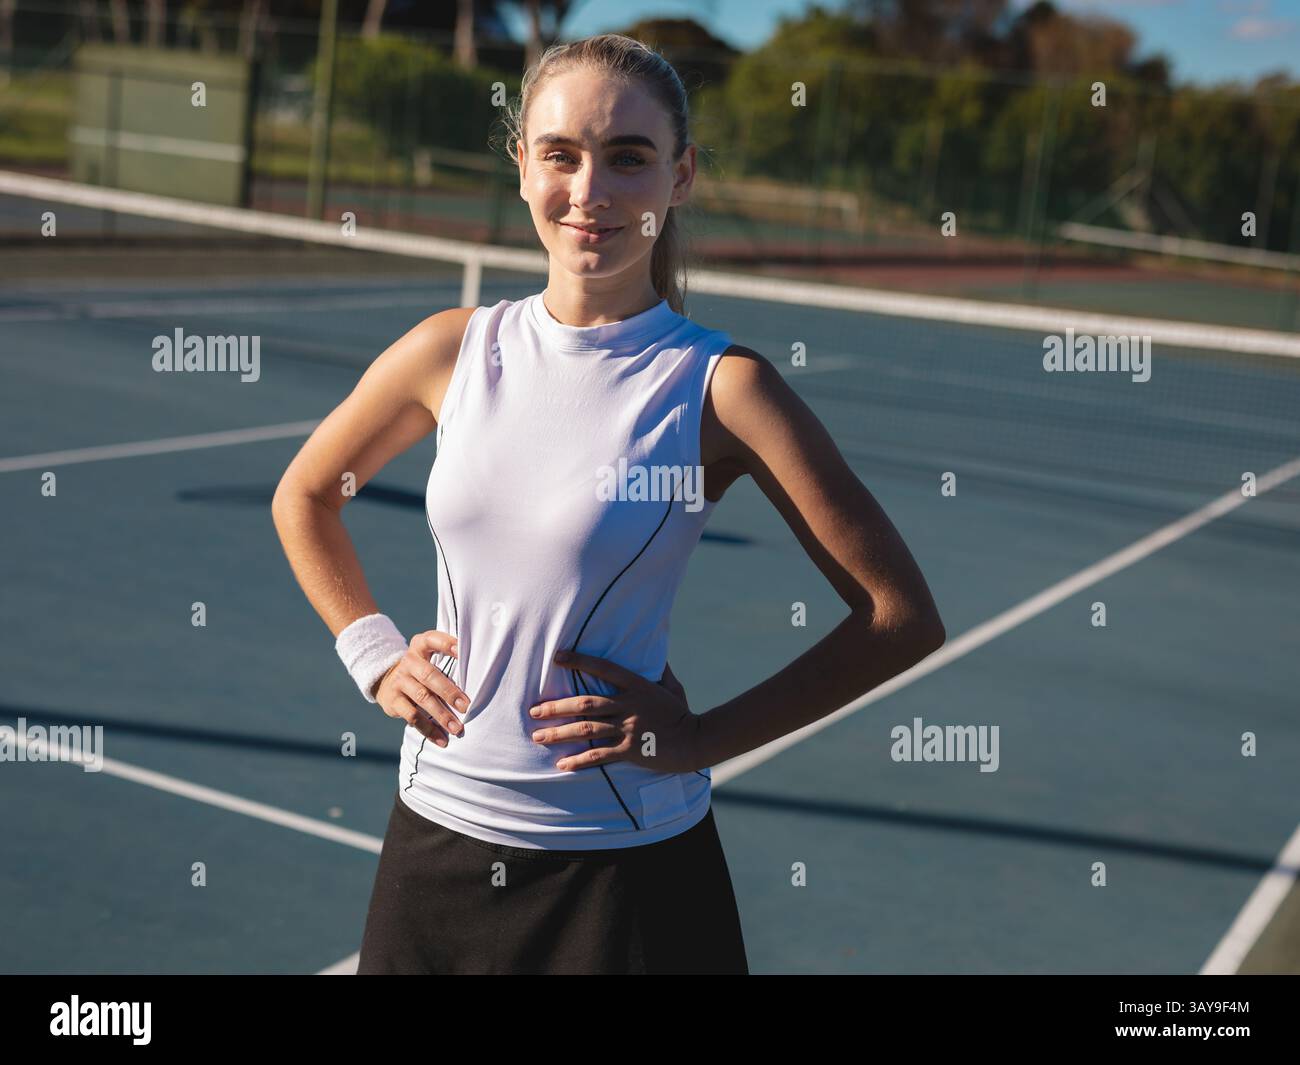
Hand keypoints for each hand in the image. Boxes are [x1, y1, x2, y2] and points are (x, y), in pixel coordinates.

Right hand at [375, 630, 471, 748]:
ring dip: (441, 715)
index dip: (447, 644)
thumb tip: (483, 672)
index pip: (433, 640)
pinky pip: (412, 717)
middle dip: (449, 692)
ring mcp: (400, 681)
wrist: (388, 681)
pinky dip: (428, 730)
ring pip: (422, 698)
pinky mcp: (393, 701)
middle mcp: (409, 661)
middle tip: (467, 707)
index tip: (462, 652)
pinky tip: (442, 740)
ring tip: (457, 729)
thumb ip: (450, 659)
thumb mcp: (430, 657)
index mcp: (420, 646)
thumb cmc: (423, 669)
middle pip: (429, 675)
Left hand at [530, 650, 702, 774]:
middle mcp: (629, 705)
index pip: (604, 669)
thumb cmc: (682, 712)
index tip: (557, 658)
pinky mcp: (630, 751)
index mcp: (637, 686)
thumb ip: (659, 671)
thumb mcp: (671, 687)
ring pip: (587, 730)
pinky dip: (579, 761)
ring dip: (560, 733)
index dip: (580, 661)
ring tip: (538, 736)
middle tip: (534, 710)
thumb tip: (654, 653)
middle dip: (557, 706)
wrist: (696, 741)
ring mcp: (629, 728)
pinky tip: (562, 764)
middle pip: (586, 704)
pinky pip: (599, 756)